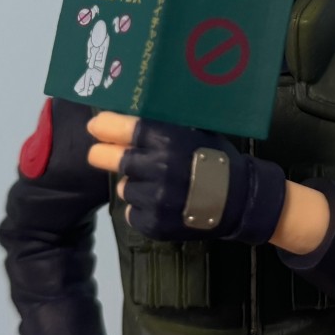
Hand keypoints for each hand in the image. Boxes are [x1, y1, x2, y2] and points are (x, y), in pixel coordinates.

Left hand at [86, 113, 285, 244]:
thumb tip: (135, 111)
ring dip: (133, 184)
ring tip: (155, 184)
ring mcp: (154, 199)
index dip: (104, 126)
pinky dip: (142, 208)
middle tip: (100, 154)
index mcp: (167, 140)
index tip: (95, 127)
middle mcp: (156, 168)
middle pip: (109, 158)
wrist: (240, 200)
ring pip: (124, 187)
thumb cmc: (217, 159)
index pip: (122, 128)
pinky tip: (160, 204)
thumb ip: (167, 124)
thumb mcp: (196, 131)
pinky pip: (132, 211)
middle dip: (102, 154)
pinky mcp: (153, 224)